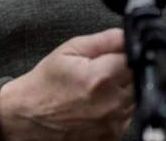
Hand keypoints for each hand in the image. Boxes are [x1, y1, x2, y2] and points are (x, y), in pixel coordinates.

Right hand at [0, 28, 134, 140]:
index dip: (124, 53)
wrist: (29, 115)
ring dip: (121, 90)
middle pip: (137, 78)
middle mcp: (110, 103)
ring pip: (134, 97)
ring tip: (97, 88)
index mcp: (100, 77)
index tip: (112, 55)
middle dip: (123, 71)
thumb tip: (129, 34)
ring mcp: (111, 123)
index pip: (135, 57)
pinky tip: (97, 103)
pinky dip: (117, 108)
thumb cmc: (46, 82)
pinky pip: (127, 116)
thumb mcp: (71, 49)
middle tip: (101, 71)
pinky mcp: (110, 136)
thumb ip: (106, 39)